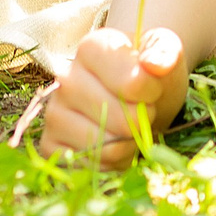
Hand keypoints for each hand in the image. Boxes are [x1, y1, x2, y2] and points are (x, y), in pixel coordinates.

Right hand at [40, 26, 188, 166]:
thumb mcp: (166, 52)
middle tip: (140, 110)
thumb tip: (154, 64)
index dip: (152, 92)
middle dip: (141, 120)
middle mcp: (64, 79)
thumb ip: (164, 52)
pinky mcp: (50, 144)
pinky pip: (90, 167)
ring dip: (128, 144)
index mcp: (90, 49)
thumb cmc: (149, 73)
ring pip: (105, 147)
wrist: (135, 98)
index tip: (152, 87)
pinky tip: (114, 145)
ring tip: (128, 127)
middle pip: (119, 119)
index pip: (131, 84)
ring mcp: (54, 113)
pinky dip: (111, 163)